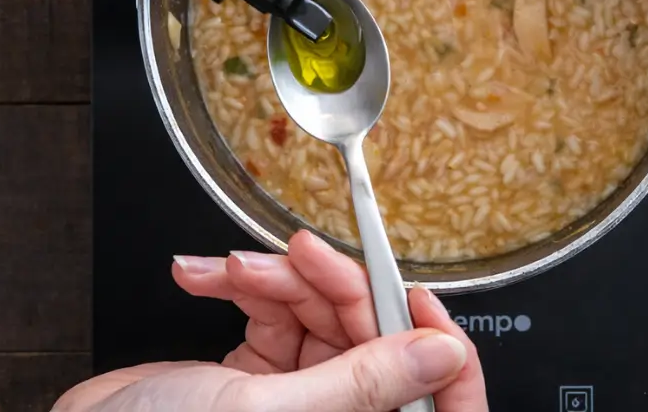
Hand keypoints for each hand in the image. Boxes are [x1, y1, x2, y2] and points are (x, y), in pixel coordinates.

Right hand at [55, 230, 487, 410]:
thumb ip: (363, 381)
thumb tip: (443, 352)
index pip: (439, 391)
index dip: (434, 338)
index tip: (409, 289)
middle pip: (368, 332)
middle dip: (327, 284)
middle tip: (294, 253)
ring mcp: (297, 394)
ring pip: (316, 312)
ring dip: (272, 278)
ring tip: (229, 269)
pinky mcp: (256, 373)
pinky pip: (271, 312)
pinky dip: (239, 286)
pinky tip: (204, 276)